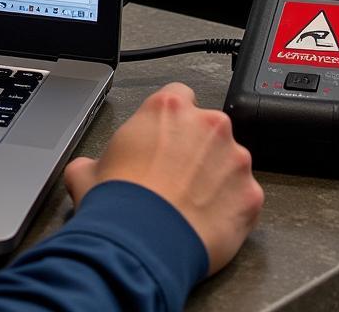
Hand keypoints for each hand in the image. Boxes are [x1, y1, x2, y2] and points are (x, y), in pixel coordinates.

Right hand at [63, 82, 263, 274]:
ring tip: (192, 201)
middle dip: (196, 146)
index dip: (170, 118)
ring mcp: (235, 159)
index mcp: (167, 107)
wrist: (143, 243)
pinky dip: (230, 205)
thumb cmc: (117, 200)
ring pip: (230, 160)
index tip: (165, 135)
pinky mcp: (252, 195)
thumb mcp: (86, 168)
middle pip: (208, 127)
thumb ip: (96, 157)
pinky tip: (208, 219)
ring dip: (216, 175)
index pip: (179, 94)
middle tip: (175, 173)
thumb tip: (90, 169)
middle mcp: (207, 124)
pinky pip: (243, 194)